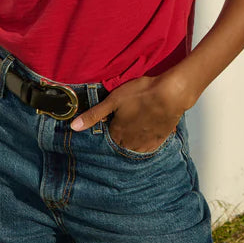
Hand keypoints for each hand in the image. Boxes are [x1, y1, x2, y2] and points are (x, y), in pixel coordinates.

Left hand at [70, 74, 189, 152]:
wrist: (170, 94)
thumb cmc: (140, 93)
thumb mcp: (114, 100)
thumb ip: (94, 114)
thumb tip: (73, 127)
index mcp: (117, 133)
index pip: (107, 138)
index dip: (108, 128)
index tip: (111, 121)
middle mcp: (130, 143)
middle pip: (120, 144)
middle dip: (119, 137)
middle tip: (123, 124)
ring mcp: (145, 143)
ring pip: (133, 148)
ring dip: (131, 142)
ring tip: (133, 129)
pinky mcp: (159, 140)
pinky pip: (148, 148)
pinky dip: (144, 144)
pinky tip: (145, 136)